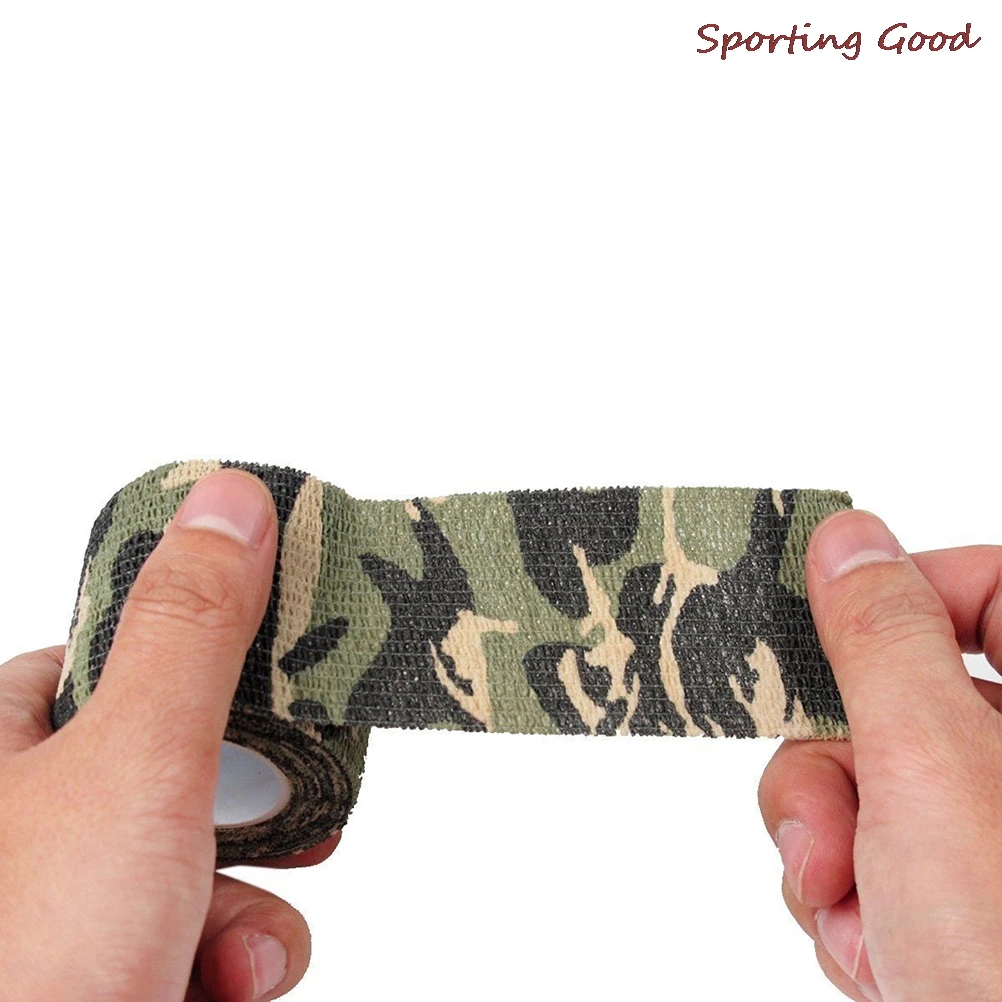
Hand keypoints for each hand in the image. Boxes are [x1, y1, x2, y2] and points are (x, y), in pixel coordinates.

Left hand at [0, 470, 339, 1001]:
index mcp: (0, 746)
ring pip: (202, 866)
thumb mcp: (136, 764)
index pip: (124, 658)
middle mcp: (26, 823)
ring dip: (244, 912)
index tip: (293, 677)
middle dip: (249, 817)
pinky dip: (228, 967)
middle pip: (182, 769)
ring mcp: (66, 907)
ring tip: (229, 966)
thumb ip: (192, 628)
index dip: (216, 663)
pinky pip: (198, 943)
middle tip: (297, 823)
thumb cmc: (27, 956)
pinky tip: (219, 994)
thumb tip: (228, 496)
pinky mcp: (110, 970)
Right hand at [759, 511, 1001, 1000]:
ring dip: (832, 855)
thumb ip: (882, 639)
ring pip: (869, 784)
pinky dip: (853, 904)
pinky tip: (881, 959)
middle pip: (899, 701)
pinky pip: (874, 852)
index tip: (816, 626)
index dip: (895, 597)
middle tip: (826, 842)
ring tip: (864, 927)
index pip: (987, 586)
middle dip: (835, 775)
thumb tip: (849, 539)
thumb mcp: (930, 771)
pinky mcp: (965, 895)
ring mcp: (998, 837)